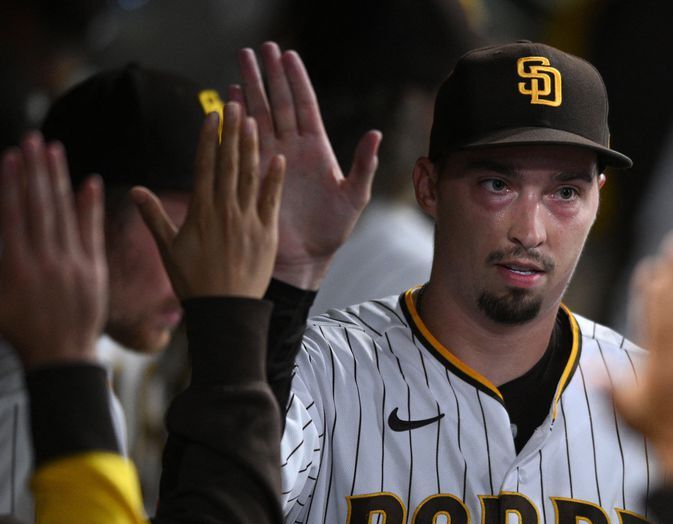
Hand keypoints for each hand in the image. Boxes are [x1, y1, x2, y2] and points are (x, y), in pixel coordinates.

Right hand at [0, 134, 105, 367]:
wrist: (61, 356)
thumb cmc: (19, 330)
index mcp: (16, 267)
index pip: (13, 214)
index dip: (12, 183)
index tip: (12, 156)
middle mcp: (45, 261)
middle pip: (39, 206)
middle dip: (35, 170)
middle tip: (34, 139)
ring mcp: (73, 264)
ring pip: (64, 213)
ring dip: (59, 179)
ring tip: (54, 150)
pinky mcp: (94, 270)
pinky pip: (92, 232)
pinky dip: (90, 206)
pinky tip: (88, 181)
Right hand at [131, 102, 285, 299]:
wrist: (225, 311)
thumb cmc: (194, 283)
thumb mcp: (168, 249)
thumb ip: (154, 217)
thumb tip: (135, 190)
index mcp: (200, 212)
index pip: (204, 166)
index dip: (208, 138)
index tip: (212, 114)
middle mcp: (224, 212)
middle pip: (228, 164)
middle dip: (232, 132)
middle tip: (236, 104)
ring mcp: (247, 222)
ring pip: (249, 177)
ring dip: (252, 148)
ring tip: (255, 121)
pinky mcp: (267, 235)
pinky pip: (271, 201)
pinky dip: (274, 179)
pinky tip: (279, 158)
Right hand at [233, 42, 380, 288]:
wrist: (304, 257)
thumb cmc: (332, 229)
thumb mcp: (354, 196)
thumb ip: (363, 165)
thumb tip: (376, 133)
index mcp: (316, 148)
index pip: (305, 105)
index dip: (297, 80)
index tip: (288, 55)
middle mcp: (292, 147)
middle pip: (279, 102)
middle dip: (269, 75)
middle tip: (259, 47)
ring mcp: (270, 157)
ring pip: (258, 114)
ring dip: (249, 88)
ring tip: (241, 61)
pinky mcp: (252, 171)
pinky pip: (241, 139)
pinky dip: (234, 118)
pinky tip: (227, 97)